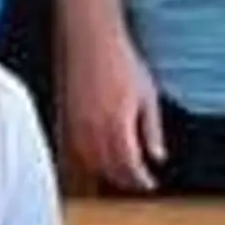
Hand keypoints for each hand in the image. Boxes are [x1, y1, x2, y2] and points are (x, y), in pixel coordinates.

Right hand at [58, 25, 166, 191]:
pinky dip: (90, 162)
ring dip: (107, 173)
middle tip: (138, 181)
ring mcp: (78, 127)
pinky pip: (77, 152)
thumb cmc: (122, 62)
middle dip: (126, 179)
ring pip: (91, 164)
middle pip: (110, 169)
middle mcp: (95, 130)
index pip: (129, 166)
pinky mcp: (67, 120)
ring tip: (121, 173)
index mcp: (118, 125)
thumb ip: (152, 130)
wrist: (92, 41)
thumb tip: (158, 156)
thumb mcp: (148, 95)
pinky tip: (100, 159)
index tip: (149, 184)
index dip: (140, 180)